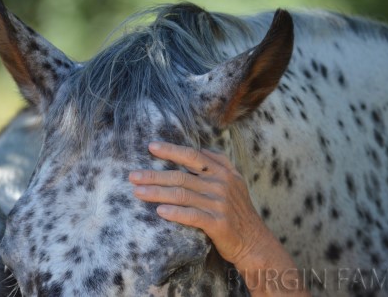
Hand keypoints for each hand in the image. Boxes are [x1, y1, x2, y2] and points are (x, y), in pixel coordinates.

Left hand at [128, 141, 269, 265]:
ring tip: (137, 192)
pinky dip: (174, 213)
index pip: (192, 156)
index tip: (151, 147)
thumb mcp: (235, 182)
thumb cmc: (238, 211)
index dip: (171, 150)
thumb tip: (201, 149)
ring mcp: (219, 204)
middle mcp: (221, 184)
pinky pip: (192, 216)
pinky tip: (159, 212)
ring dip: (157, 193)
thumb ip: (220, 164)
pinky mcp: (218, 223)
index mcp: (223, 172)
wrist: (254, 241)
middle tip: (133, 176)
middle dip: (154, 175)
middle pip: (181, 176)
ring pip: (182, 194)